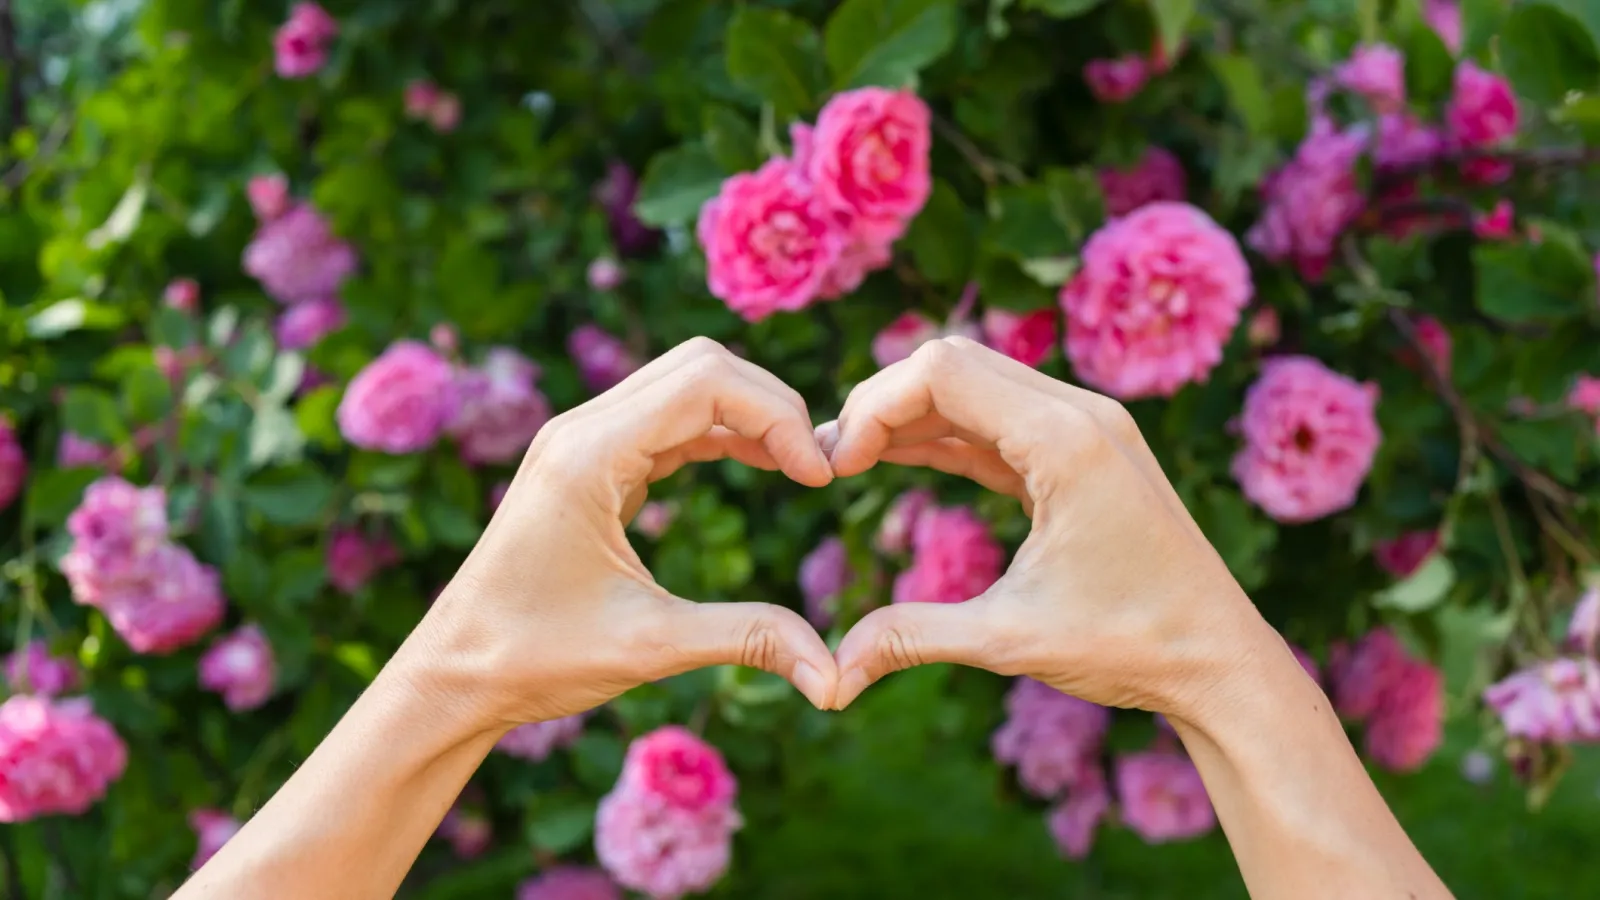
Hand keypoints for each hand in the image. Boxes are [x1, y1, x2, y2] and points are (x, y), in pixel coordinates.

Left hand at [413, 338, 840, 728]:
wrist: (454, 674)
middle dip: (770, 404)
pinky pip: (666, 419)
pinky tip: (759, 466)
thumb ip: (747, 639)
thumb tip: (835, 677)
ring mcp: (581, 441)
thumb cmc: (534, 659)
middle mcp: (582, 429)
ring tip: (799, 467)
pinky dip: (719, 432)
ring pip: (684, 384)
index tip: (819, 478)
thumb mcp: (651, 647)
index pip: (707, 381)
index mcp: (589, 454)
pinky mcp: (587, 463)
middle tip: (817, 467)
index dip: (778, 415)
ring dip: (747, 414)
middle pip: (700, 365)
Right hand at [821, 336, 1290, 717]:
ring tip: (851, 462)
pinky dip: (950, 434)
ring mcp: (1089, 427)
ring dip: (913, 416)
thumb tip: (829, 677)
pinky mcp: (1088, 452)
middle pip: (954, 363)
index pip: (940, 371)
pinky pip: (1003, 420)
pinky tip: (902, 461)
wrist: (1221, 660)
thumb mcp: (1009, 640)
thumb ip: (912, 637)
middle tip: (833, 461)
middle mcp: (1081, 413)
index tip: (834, 466)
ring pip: (977, 386)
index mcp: (1065, 439)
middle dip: (883, 403)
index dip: (872, 408)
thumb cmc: (1132, 645)